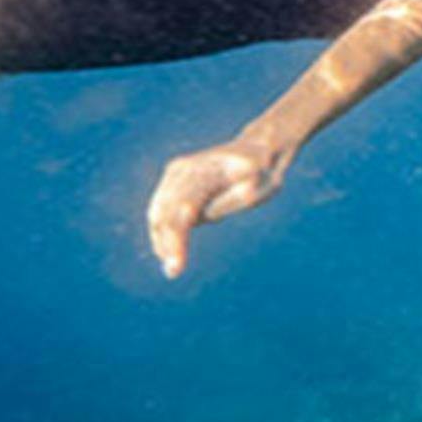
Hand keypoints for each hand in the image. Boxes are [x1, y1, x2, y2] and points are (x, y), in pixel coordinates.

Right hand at [147, 135, 290, 279]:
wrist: (257, 150)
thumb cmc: (262, 173)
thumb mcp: (259, 189)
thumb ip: (227, 201)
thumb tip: (192, 217)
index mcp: (209, 170)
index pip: (185, 209)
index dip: (176, 240)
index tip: (176, 268)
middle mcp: (185, 169)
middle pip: (166, 212)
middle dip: (166, 244)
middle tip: (173, 271)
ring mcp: (176, 172)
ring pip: (158, 211)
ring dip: (161, 239)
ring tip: (172, 265)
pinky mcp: (173, 178)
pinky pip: (160, 207)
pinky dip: (161, 230)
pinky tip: (168, 249)